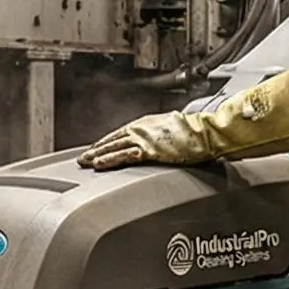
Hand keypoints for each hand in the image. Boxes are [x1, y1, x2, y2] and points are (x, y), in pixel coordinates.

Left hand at [78, 111, 220, 170]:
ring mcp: (144, 138)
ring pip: (114, 147)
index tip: (97, 149)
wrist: (205, 132)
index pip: (120, 134)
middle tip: (83, 157)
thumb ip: (159, 137)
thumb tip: (156, 143)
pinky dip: (110, 160)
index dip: (106, 142)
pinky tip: (100, 165)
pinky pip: (124, 156)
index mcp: (146, 124)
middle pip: (112, 140)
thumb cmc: (195, 132)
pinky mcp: (149, 149)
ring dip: (98, 155)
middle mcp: (141, 128)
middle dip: (96, 149)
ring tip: (86, 162)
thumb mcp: (171, 131)